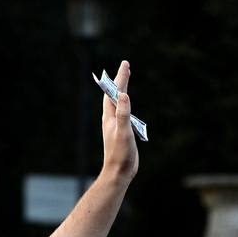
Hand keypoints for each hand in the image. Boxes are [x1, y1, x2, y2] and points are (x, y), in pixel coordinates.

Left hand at [100, 60, 138, 182]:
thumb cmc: (120, 154)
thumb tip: (124, 95)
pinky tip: (128, 106)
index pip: (114, 93)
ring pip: (118, 104)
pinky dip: (126, 105)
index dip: (120, 78)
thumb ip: (123, 114)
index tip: (125, 64)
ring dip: (122, 91)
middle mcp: (111, 119)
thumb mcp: (124, 132)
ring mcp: (116, 125)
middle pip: (114, 95)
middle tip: (126, 67)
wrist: (119, 172)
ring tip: (125, 81)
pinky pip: (124, 113)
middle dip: (120, 81)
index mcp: (110, 117)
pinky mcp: (122, 132)